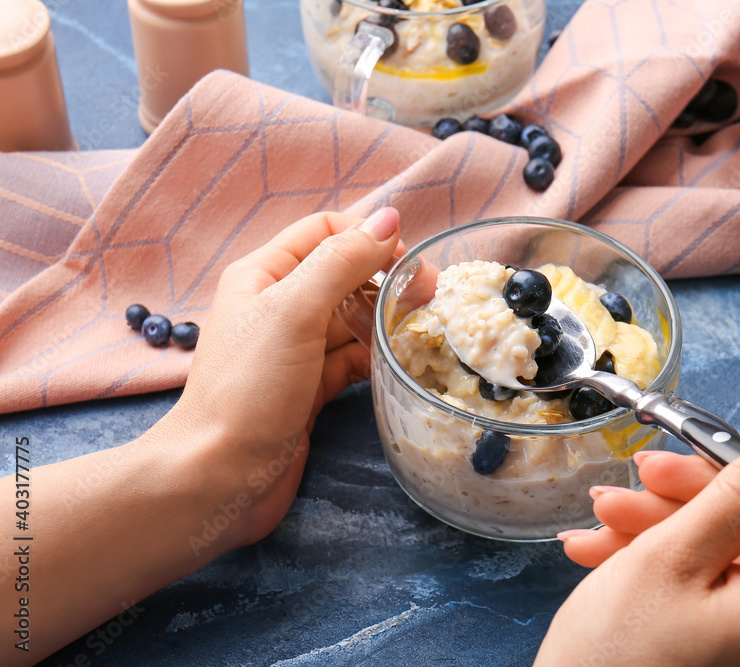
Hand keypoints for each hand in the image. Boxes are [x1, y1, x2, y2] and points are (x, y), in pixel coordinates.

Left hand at [156, 208, 401, 547]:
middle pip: (343, 274)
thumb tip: (388, 218)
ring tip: (424, 327)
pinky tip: (400, 362)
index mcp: (263, 274)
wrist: (219, 477)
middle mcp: (277, 307)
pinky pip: (351, 359)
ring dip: (385, 318)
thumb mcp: (294, 311)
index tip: (408, 261)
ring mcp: (294, 350)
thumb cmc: (249, 388)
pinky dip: (375, 356)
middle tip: (430, 296)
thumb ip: (341, 261)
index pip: (325, 231)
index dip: (368, 237)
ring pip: (351, 318)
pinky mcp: (309, 389)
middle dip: (385, 278)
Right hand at [537, 408, 739, 666]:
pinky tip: (608, 545)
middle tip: (648, 469)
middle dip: (707, 488)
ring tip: (607, 511)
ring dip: (668, 517)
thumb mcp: (672, 558)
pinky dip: (663, 554)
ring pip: (735, 547)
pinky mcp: (729, 642)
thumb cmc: (613, 662)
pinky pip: (711, 579)